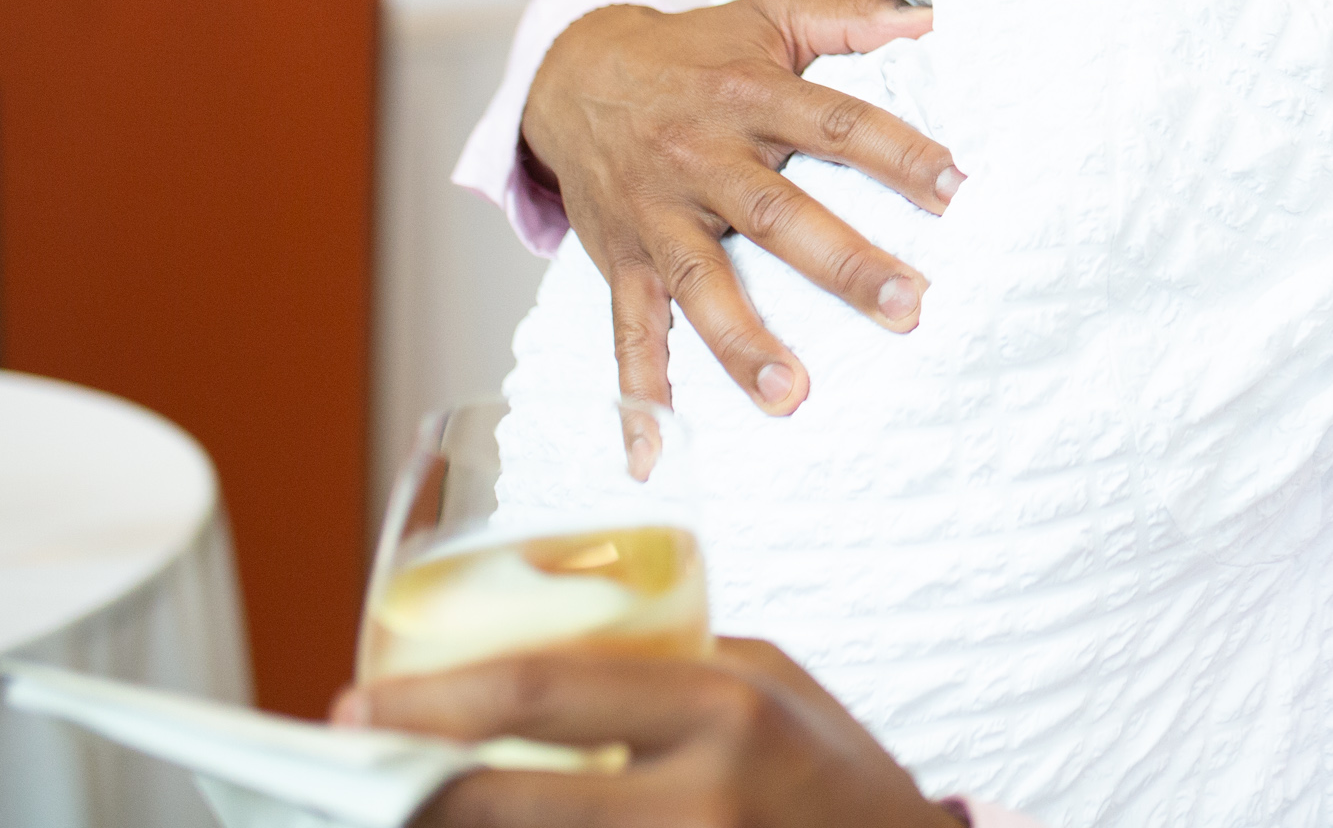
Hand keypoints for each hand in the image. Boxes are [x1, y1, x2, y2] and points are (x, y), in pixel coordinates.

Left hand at [340, 640, 955, 827]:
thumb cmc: (836, 775)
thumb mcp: (767, 686)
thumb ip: (658, 674)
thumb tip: (519, 676)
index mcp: (724, 708)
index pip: (541, 692)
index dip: (428, 704)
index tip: (351, 709)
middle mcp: (703, 801)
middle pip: (502, 807)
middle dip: (404, 802)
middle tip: (342, 791)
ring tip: (407, 821)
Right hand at [526, 0, 953, 413]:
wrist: (572, 71)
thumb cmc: (696, 51)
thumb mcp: (769, 16)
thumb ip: (851, 16)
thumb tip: (932, 15)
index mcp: (750, 96)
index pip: (838, 124)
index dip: (899, 154)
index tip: (959, 189)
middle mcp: (702, 155)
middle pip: (779, 213)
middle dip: (844, 263)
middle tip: (910, 307)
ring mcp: (657, 213)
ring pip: (701, 280)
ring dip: (742, 341)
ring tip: (793, 395)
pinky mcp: (620, 259)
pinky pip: (626, 331)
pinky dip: (638, 393)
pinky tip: (653, 457)